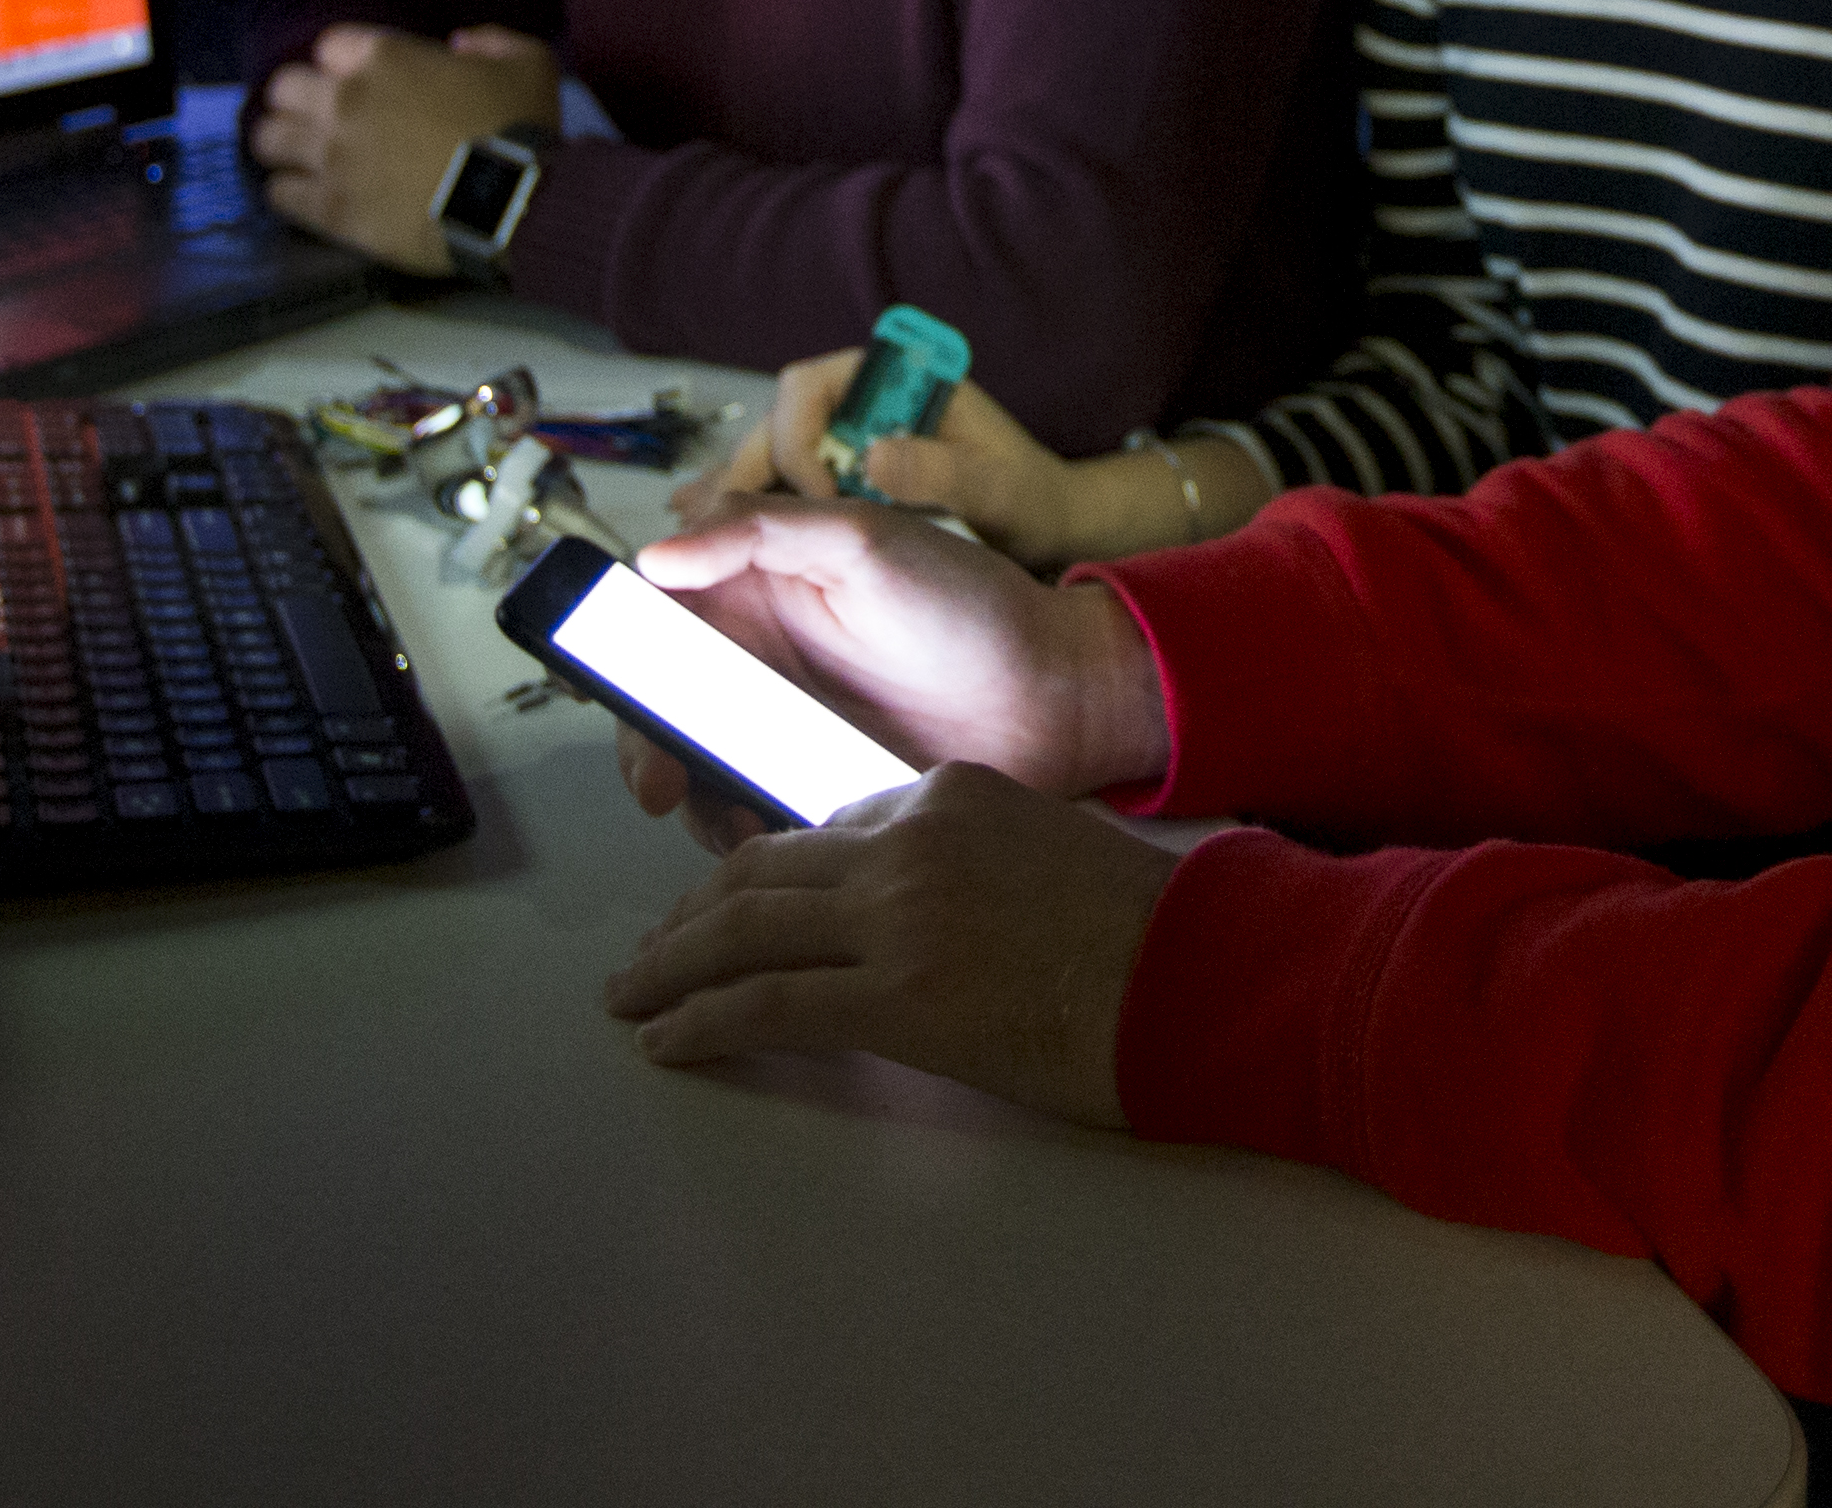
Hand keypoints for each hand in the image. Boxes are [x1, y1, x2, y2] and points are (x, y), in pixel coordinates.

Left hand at [248, 21, 559, 270]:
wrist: (513, 202)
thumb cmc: (520, 128)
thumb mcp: (529, 62)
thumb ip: (490, 41)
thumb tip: (459, 44)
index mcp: (386, 57)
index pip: (329, 45)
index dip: (343, 62)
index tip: (360, 79)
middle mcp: (346, 100)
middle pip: (284, 87)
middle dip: (300, 98)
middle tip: (321, 116)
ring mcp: (332, 155)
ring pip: (268, 139)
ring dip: (283, 143)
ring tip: (301, 155)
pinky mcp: (330, 207)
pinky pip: (280, 193)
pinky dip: (289, 190)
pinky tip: (306, 193)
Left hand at [603, 762, 1182, 1129]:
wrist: (1198, 977)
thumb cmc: (1145, 936)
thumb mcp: (1045, 853)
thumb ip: (966, 859)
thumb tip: (913, 910)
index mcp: (950, 791)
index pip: (827, 826)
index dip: (762, 872)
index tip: (729, 906)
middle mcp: (910, 840)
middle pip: (763, 869)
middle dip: (692, 912)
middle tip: (652, 951)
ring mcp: (897, 916)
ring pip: (743, 929)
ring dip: (670, 966)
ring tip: (633, 997)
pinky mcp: (893, 997)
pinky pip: (764, 1005)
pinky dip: (699, 1022)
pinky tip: (666, 1039)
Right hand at [621, 500, 1168, 808]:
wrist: (1059, 697)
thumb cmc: (974, 604)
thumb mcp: (868, 540)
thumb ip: (763, 530)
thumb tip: (659, 548)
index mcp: (759, 589)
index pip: (657, 619)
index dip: (617, 656)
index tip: (613, 695)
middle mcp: (760, 661)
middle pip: (662, 709)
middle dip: (645, 751)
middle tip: (662, 786)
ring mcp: (785, 730)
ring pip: (699, 770)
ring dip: (694, 802)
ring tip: (727, 825)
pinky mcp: (814, 787)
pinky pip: (753, 814)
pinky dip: (744, 833)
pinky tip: (766, 841)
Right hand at [713, 354, 1104, 557]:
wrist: (1038, 524)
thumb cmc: (1024, 493)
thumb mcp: (991, 484)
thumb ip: (938, 469)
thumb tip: (875, 455)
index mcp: (886, 376)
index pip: (807, 389)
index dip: (798, 440)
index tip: (821, 497)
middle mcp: (853, 401)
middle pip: (771, 425)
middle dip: (745, 476)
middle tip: (732, 532)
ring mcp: (839, 441)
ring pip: (762, 460)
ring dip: (735, 499)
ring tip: (703, 541)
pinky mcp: (833, 480)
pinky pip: (776, 492)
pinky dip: (748, 516)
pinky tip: (716, 543)